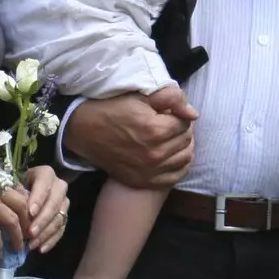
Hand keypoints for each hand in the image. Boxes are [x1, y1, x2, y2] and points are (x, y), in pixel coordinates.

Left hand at [21, 165, 69, 253]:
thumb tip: (13, 205)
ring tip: (32, 244)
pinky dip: (52, 240)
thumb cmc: (16, 186)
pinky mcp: (64, 215)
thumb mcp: (13, 183)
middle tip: (30, 233)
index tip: (30, 213)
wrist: (26, 189)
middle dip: (42, 220)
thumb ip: (15, 191)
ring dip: (45, 232)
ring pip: (59, 217)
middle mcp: (59, 186)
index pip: (44, 184)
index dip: (38, 198)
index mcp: (45, 174)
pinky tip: (41, 249)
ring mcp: (64, 201)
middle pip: (54, 203)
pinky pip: (62, 229)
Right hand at [65, 86, 196, 189]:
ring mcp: (149, 171)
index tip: (168, 113)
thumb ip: (172, 99)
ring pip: (184, 159)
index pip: (186, 123)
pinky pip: (173, 177)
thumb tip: (193, 114)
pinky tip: (172, 157)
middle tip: (170, 124)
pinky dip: (178, 167)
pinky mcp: (142, 181)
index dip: (179, 115)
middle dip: (182, 130)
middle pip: (186, 141)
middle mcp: (155, 154)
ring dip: (183, 147)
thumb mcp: (142, 96)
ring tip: (172, 139)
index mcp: (155, 130)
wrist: (84, 131)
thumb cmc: (113, 109)